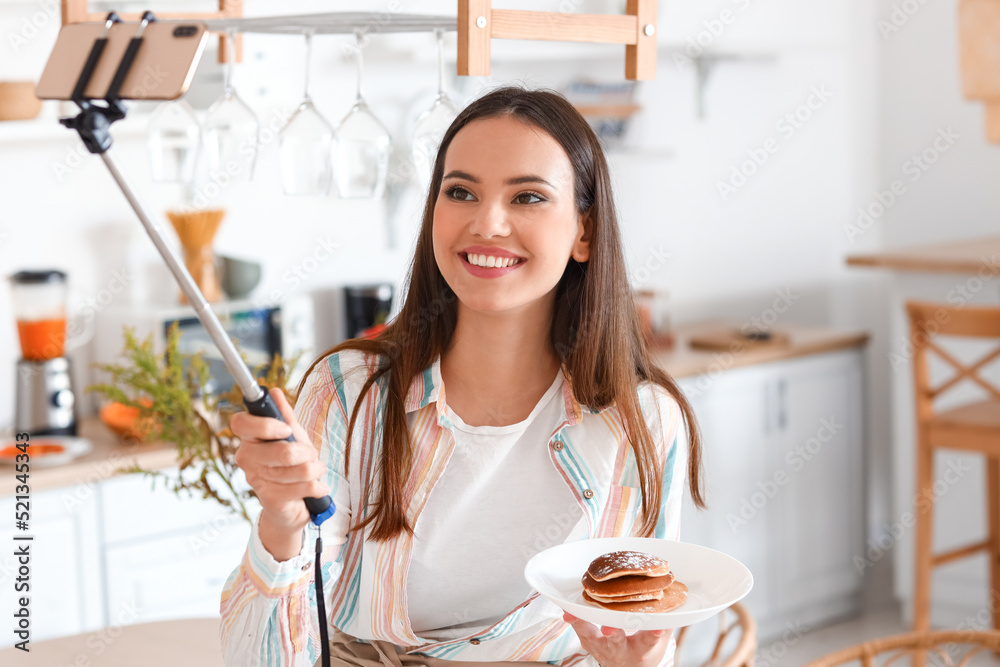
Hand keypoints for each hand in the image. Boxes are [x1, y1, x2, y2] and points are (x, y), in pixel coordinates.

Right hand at [232, 388, 329, 556]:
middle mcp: (247, 458)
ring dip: (315, 469)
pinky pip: (303, 487)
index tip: (286, 429)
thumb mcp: (292, 437)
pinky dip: (318, 486)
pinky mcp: (269, 499)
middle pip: (280, 451)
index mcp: (249, 439)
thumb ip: (285, 415)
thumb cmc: (291, 466)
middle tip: (312, 454)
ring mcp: (256, 480)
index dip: (266, 425)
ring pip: (297, 469)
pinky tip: (317, 487)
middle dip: (306, 452)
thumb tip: (274, 392)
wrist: (292, 505)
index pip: (241, 423)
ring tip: (316, 470)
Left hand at [563, 613, 671, 666]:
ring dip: (583, 626)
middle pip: (617, 642)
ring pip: (592, 637)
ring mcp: (603, 648)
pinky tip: (567, 611)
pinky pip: (581, 631)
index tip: (656, 629)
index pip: (649, 641)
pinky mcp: (589, 643)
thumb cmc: (644, 649)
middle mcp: (621, 650)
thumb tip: (673, 596)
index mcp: (642, 649)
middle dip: (614, 635)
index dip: (653, 635)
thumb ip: (663, 621)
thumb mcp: (659, 640)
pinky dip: (574, 621)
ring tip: (573, 615)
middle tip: (609, 628)